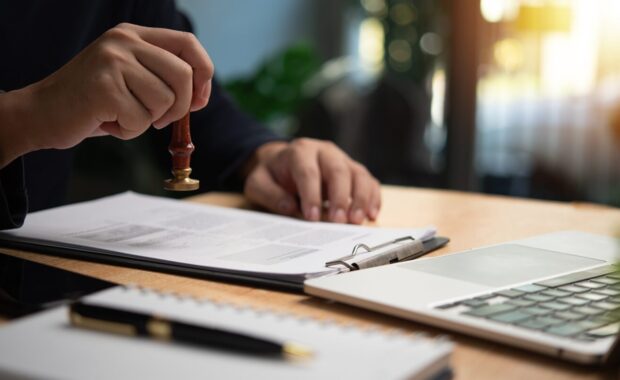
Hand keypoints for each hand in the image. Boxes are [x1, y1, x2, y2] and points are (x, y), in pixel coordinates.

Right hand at [0, 23, 212, 166]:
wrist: (41, 113)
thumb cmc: (93, 103)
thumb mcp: (131, 79)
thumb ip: (162, 77)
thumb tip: (200, 96)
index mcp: (133, 35)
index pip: (188, 43)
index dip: (203, 73)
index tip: (199, 100)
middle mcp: (124, 41)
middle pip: (184, 75)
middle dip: (179, 108)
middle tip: (157, 120)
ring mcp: (112, 61)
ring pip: (165, 101)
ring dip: (147, 121)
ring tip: (120, 116)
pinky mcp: (104, 87)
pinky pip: (141, 120)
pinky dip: (128, 131)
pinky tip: (106, 122)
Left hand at [243, 138, 380, 223]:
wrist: (283, 162)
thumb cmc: (272, 175)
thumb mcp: (258, 183)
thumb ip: (269, 194)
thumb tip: (290, 206)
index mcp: (300, 151)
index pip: (308, 172)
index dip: (311, 195)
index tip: (312, 217)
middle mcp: (325, 151)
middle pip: (338, 171)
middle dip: (340, 197)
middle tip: (339, 221)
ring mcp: (343, 160)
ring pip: (358, 174)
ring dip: (361, 199)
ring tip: (358, 221)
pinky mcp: (354, 171)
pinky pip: (369, 182)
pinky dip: (373, 198)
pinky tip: (372, 215)